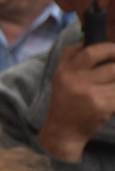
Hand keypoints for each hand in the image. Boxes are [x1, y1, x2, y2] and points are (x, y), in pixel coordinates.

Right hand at [38, 41, 114, 160]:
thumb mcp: (60, 75)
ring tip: (109, 90)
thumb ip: (71, 56)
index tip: (114, 52)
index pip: (91, 52)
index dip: (109, 49)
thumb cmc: (65, 100)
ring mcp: (90, 94)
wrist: (63, 130)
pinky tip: (111, 102)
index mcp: (65, 71)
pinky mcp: (102, 107)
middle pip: (112, 67)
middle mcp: (76, 81)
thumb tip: (90, 40)